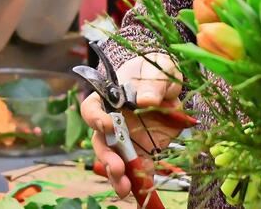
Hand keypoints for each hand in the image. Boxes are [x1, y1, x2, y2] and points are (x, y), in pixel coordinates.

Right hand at [81, 52, 185, 197]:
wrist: (169, 84)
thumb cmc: (155, 71)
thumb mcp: (158, 69)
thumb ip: (152, 83)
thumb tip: (145, 100)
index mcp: (109, 98)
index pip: (92, 109)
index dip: (96, 118)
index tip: (108, 125)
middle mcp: (112, 122)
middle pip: (100, 142)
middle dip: (106, 157)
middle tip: (117, 167)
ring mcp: (126, 140)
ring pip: (114, 161)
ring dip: (116, 176)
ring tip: (124, 188)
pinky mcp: (143, 152)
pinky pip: (138, 169)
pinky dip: (140, 181)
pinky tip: (143, 190)